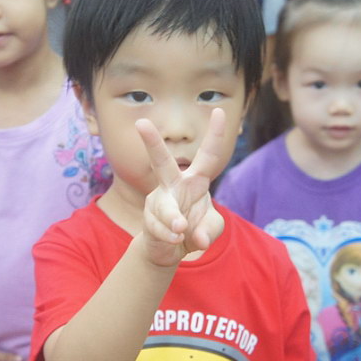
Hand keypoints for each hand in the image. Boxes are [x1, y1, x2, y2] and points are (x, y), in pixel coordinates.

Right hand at [135, 108, 227, 266]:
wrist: (169, 250)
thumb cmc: (194, 229)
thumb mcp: (211, 228)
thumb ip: (211, 230)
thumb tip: (199, 239)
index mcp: (195, 180)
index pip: (207, 155)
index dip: (215, 135)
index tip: (219, 111)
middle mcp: (174, 185)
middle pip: (162, 161)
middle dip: (152, 143)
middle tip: (141, 123)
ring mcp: (159, 200)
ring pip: (164, 205)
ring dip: (174, 218)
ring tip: (180, 227)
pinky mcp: (148, 219)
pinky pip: (158, 226)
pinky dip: (169, 235)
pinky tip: (175, 240)